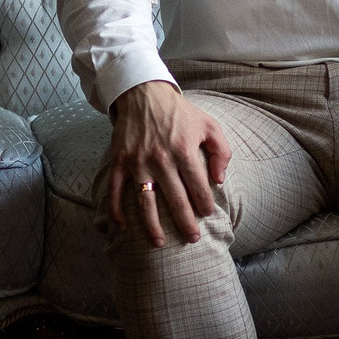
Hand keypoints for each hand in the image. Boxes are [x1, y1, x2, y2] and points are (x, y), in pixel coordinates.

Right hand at [100, 81, 231, 247]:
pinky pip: (116, 191)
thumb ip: (222, 152)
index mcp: (184, 150)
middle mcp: (161, 159)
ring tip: (160, 243)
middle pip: (175, 200)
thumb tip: (219, 181)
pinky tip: (122, 228)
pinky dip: (116, 211)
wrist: (144, 94)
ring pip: (145, 202)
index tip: (207, 214)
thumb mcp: (209, 125)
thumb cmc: (180, 113)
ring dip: (152, 226)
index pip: (198, 187)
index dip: (204, 204)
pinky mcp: (120, 161)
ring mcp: (137, 162)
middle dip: (185, 223)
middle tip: (192, 239)